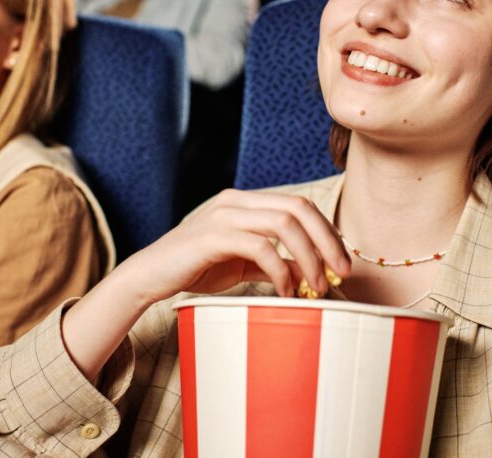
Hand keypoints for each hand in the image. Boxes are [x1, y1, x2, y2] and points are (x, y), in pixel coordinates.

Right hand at [123, 189, 351, 306]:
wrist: (149, 277)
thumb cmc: (195, 269)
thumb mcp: (242, 265)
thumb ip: (274, 264)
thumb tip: (311, 273)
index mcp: (245, 201)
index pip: (299, 205)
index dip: (327, 231)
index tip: (342, 263)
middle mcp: (236, 200)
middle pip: (298, 208)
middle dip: (327, 241)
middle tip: (342, 273)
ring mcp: (223, 215)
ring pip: (284, 223)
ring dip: (309, 256)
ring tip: (318, 286)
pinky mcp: (212, 236)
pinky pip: (260, 247)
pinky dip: (280, 270)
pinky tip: (286, 291)